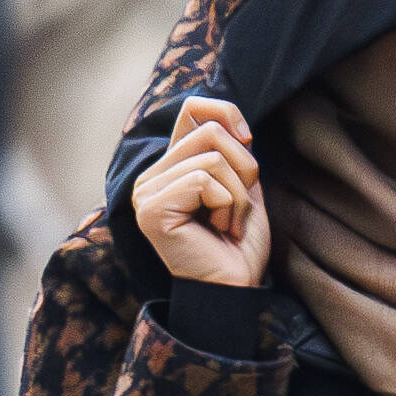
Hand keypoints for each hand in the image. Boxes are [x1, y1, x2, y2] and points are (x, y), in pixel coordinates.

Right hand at [132, 97, 269, 287]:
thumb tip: (230, 119)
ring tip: (228, 222)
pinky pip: (204, 182)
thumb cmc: (239, 244)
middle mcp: (153, 175)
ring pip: (211, 159)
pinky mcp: (152, 208)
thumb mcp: (243, 188)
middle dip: (244, 170)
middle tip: (238, 207)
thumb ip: (232, 153)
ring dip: (238, 195)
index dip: (226, 113)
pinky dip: (227, 207)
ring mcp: (147, 191)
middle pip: (210, 133)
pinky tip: (219, 230)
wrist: (236, 287)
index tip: (247, 140)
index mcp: (173, 166)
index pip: (192, 109)